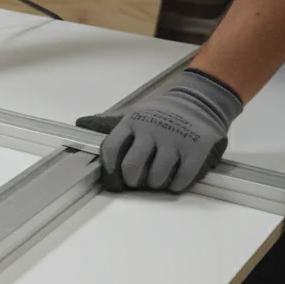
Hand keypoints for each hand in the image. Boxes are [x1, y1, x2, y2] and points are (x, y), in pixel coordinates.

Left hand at [75, 70, 243, 192]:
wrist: (200, 98)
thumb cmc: (161, 113)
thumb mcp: (135, 113)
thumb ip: (114, 126)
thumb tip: (84, 129)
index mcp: (132, 122)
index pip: (111, 150)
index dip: (110, 171)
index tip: (115, 181)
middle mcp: (151, 130)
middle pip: (132, 167)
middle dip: (132, 180)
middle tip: (138, 181)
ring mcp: (174, 139)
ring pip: (157, 177)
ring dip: (155, 184)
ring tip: (158, 178)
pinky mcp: (196, 147)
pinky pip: (182, 178)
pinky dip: (176, 185)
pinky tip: (175, 180)